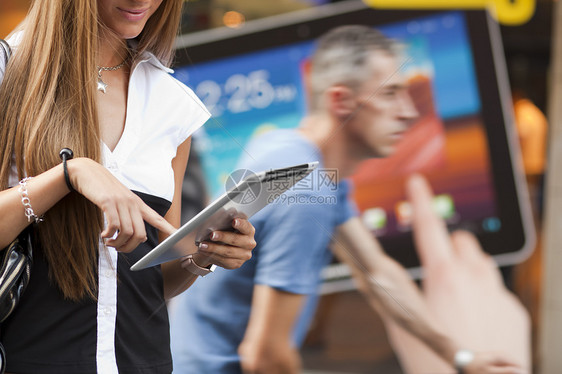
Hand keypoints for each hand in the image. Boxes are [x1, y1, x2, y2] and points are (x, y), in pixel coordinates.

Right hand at [68, 158, 175, 251]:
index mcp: (137, 203)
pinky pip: (114, 225)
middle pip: (140, 234)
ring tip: (109, 243)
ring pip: (127, 232)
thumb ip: (129, 214)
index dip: (168, 229)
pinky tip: (104, 235)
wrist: (86, 171)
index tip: (177, 237)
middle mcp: (132, 203)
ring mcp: (121, 202)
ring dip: (117, 243)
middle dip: (130, 246)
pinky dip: (109, 235)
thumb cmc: (103, 188)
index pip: (157, 218)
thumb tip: (134, 235)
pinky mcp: (108, 201)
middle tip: (119, 249)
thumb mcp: (120, 199)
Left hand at [189, 218, 255, 268]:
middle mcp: (249, 243)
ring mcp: (244, 255)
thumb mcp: (225, 223)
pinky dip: (212, 256)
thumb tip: (221, 214)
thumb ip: (225, 218)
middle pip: (236, 240)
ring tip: (202, 245)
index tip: (233, 221)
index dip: (240, 224)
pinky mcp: (237, 263)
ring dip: (213, 248)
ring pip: (228, 252)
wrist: (221, 245)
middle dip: (223, 237)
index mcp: (249, 230)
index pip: (246, 227)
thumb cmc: (224, 230)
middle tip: (211, 234)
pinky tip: (204, 252)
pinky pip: (224, 261)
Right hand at [384, 174, 529, 373]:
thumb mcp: (402, 325)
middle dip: (447, 247)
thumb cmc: (438, 364)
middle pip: (460, 240)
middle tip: (435, 270)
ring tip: (456, 298)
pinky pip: (497, 289)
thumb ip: (393, 292)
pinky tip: (476, 321)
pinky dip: (484, 296)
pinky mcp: (514, 309)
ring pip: (481, 262)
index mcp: (443, 276)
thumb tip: (376, 275)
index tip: (417, 184)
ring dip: (467, 269)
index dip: (420, 201)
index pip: (429, 226)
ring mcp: (497, 292)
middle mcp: (474, 277)